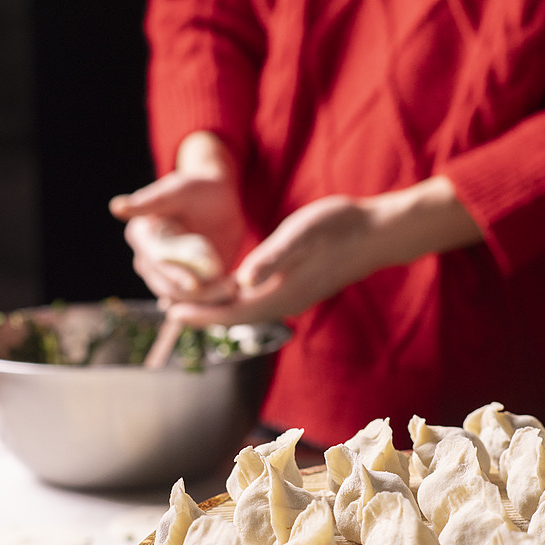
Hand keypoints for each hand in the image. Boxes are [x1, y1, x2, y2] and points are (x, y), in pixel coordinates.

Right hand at [109, 132, 246, 306]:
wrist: (220, 199)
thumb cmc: (197, 187)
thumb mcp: (177, 191)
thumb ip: (150, 202)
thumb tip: (116, 208)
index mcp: (142, 238)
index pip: (157, 263)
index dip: (175, 276)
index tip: (194, 285)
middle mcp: (150, 262)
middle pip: (169, 287)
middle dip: (197, 293)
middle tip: (227, 290)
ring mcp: (170, 276)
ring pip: (185, 299)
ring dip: (208, 300)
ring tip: (234, 290)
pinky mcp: (190, 285)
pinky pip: (199, 301)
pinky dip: (214, 302)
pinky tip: (234, 297)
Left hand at [165, 193, 375, 325]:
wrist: (376, 234)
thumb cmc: (339, 227)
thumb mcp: (302, 235)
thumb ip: (271, 259)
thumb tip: (242, 282)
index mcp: (281, 293)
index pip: (231, 312)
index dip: (200, 314)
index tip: (170, 312)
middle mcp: (285, 302)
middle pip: (235, 316)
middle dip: (202, 315)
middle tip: (167, 310)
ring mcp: (293, 297)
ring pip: (246, 311)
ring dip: (217, 308)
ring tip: (189, 303)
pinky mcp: (298, 288)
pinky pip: (259, 302)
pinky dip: (236, 299)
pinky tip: (228, 289)